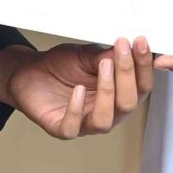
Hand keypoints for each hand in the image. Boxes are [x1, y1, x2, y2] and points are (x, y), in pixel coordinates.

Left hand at [0, 38, 153, 139]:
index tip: (140, 43)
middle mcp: (107, 111)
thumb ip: (108, 55)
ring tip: (102, 67)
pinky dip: (76, 109)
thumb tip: (130, 48)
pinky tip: (77, 90)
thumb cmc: (60, 65)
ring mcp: (84, 123)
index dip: (143, 66)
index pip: (141, 86)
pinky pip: (73, 127)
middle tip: (120, 51)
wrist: (29, 71)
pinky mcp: (61, 129)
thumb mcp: (87, 54)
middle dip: (127, 76)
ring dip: (107, 92)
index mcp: (118, 94)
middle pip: (128, 104)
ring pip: (105, 120)